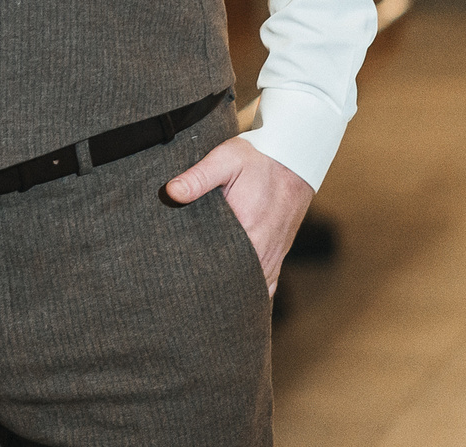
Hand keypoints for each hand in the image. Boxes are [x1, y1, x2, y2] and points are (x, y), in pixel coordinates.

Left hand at [164, 135, 316, 296]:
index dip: (203, 281)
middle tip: (188, 304)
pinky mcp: (279, 251)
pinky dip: (254, 292)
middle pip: (238, 284)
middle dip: (215, 294)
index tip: (182, 290)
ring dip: (235, 295)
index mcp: (249, 230)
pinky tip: (238, 302)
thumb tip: (171, 192)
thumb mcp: (225, 159)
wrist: (294, 156)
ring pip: (255, 287)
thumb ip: (198, 177)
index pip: (223, 269)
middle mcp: (264, 249)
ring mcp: (274, 253)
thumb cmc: (257, 158)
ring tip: (209, 309)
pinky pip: (268, 282)